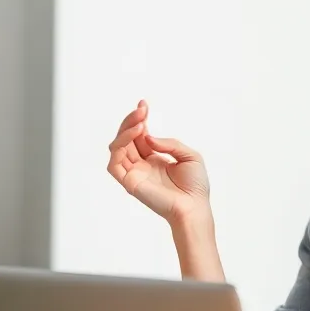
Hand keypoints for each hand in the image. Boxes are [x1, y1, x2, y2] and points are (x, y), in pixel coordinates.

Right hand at [106, 100, 210, 225]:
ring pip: (117, 147)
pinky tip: (137, 134)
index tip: (143, 104)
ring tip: (140, 120)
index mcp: (154, 159)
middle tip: (142, 109)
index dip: (139, 119)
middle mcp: (141, 165)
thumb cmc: (195, 186)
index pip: (140, 136)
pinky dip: (121, 145)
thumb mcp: (189, 155)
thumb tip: (148, 136)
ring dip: (125, 130)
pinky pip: (114, 162)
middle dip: (132, 121)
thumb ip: (169, 143)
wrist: (194, 207)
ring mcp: (134, 173)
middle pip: (127, 138)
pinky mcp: (129, 182)